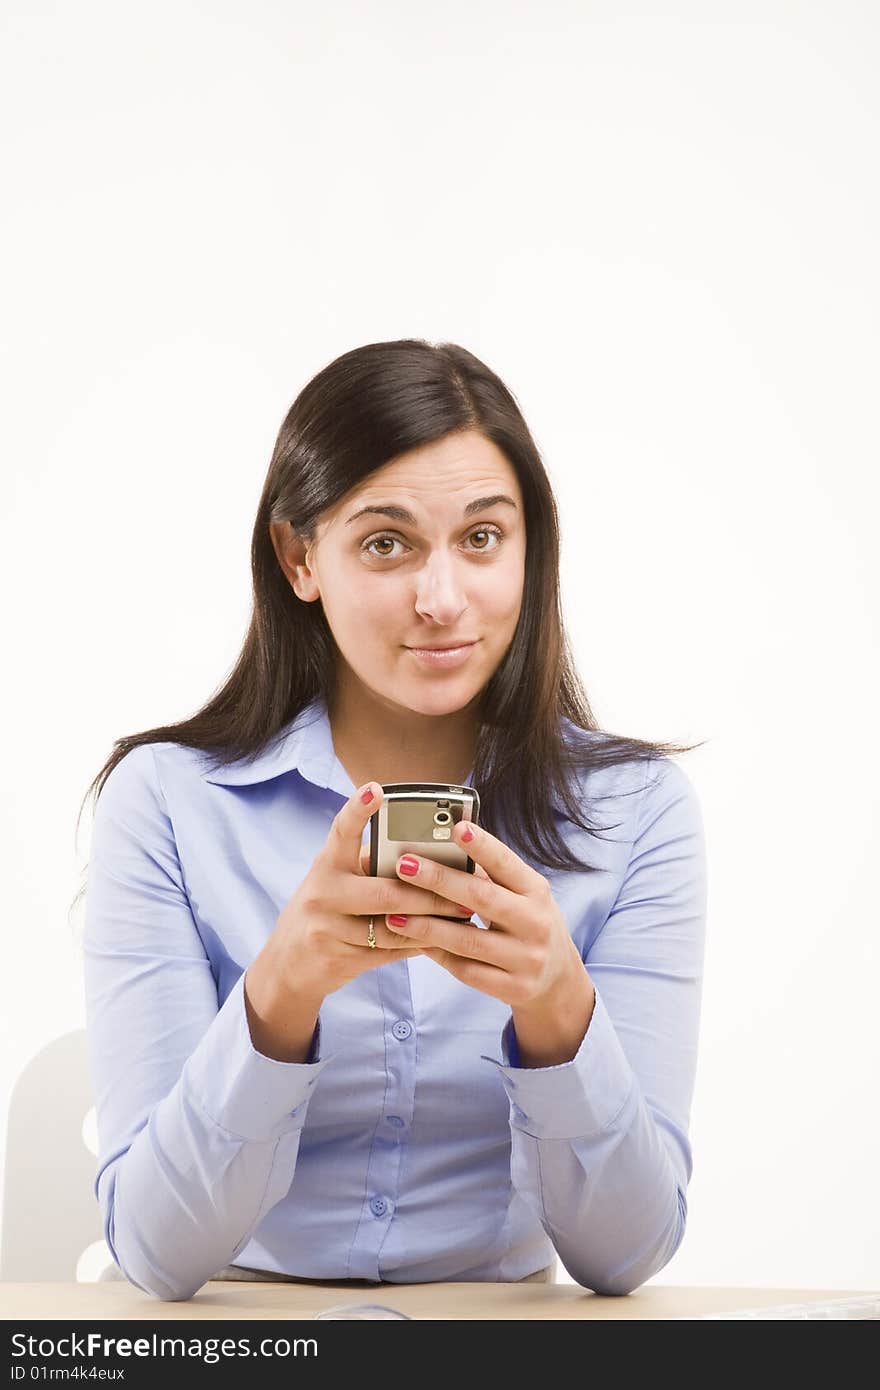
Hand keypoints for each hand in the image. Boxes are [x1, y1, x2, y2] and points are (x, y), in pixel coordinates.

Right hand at [263, 782, 470, 1005]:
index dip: (358, 809)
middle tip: (466, 888)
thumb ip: (369, 865)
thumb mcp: (335, 880)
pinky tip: (440, 939)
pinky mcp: (338, 958)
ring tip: (464, 916)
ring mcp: (328, 928)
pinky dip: (418, 945)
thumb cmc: (324, 911)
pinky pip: (389, 952)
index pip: (341, 830)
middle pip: (386, 891)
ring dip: (433, 922)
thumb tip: (427, 854)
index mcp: (327, 864)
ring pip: (392, 926)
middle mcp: (323, 892)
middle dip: (431, 893)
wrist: (288, 966)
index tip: (376, 789)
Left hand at [384, 819, 595, 1064]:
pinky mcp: (513, 988)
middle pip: (481, 898)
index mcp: (536, 891)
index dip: (482, 846)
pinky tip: (415, 943)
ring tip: (394, 914)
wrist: (557, 980)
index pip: (507, 863)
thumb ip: (490, 877)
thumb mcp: (522, 896)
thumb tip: (442, 848)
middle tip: (404, 865)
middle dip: (439, 880)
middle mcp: (535, 923)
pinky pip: (466, 970)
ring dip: (427, 925)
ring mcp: (526, 959)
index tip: (456, 827)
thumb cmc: (528, 923)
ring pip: (468, 940)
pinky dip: (438, 954)